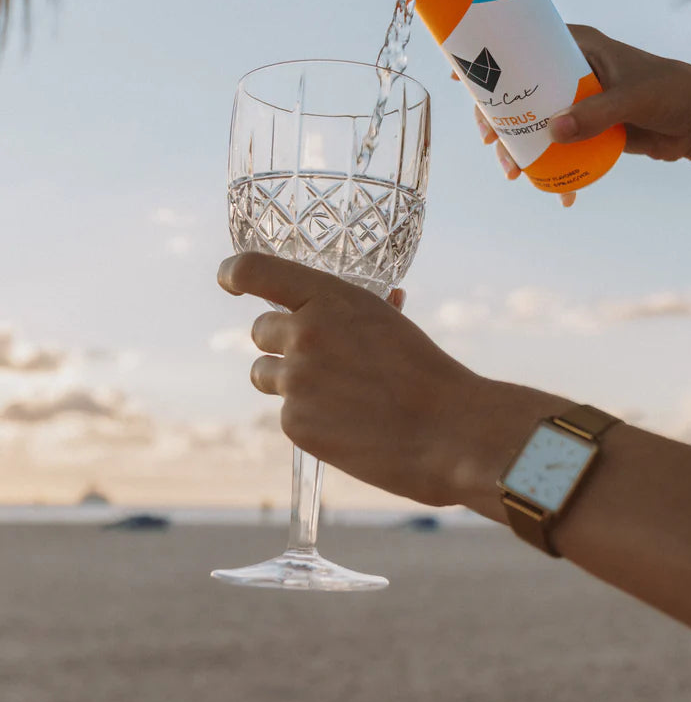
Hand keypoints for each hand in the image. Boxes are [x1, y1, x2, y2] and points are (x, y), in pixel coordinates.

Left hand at [217, 253, 551, 512]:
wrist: (449, 432)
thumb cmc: (430, 375)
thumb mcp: (393, 324)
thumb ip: (363, 311)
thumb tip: (383, 299)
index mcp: (330, 297)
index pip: (254, 270)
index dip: (235, 273)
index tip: (229, 279)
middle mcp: (304, 333)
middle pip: (260, 330)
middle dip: (283, 343)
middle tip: (319, 360)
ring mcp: (296, 380)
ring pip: (264, 374)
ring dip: (288, 381)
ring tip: (335, 396)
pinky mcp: (295, 424)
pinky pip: (286, 414)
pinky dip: (309, 420)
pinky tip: (346, 426)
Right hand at [469, 27, 690, 202]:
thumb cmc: (674, 92)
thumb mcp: (633, 97)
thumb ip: (596, 113)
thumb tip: (553, 132)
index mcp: (577, 47)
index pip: (523, 44)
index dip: (489, 59)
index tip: (461, 80)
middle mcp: (571, 71)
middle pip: (520, 91)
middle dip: (499, 120)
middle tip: (490, 144)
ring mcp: (578, 103)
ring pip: (535, 124)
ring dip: (521, 150)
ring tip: (515, 175)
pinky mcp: (589, 130)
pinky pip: (560, 149)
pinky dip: (554, 170)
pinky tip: (558, 194)